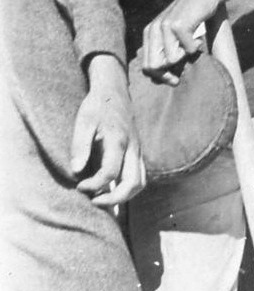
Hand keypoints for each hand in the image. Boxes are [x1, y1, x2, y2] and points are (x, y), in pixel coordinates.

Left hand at [72, 54, 145, 205]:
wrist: (114, 90)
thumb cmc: (97, 105)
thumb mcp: (84, 121)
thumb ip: (80, 146)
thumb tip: (77, 172)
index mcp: (118, 140)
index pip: (111, 173)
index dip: (94, 185)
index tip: (79, 186)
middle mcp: (132, 147)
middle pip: (133, 183)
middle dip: (114, 199)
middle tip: (93, 201)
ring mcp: (137, 150)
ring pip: (140, 182)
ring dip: (123, 196)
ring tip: (101, 197)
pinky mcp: (136, 151)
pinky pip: (138, 176)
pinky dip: (126, 188)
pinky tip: (108, 188)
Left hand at [141, 0, 219, 82]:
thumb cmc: (192, 17)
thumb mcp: (173, 34)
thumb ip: (164, 51)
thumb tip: (156, 80)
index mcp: (149, 33)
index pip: (146, 66)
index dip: (159, 77)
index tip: (174, 80)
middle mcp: (153, 29)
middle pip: (153, 67)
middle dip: (168, 75)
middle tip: (179, 76)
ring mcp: (165, 26)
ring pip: (171, 60)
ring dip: (185, 56)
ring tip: (191, 42)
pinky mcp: (178, 25)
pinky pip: (188, 50)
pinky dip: (196, 46)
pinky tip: (198, 34)